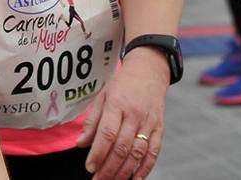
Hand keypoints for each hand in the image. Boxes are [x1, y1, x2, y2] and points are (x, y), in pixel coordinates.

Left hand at [77, 48, 168, 179]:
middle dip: (109, 168)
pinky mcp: (160, 130)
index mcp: (117, 104)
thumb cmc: (122, 85)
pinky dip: (145, 169)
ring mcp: (149, 123)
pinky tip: (135, 179)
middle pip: (122, 147)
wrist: (149, 72)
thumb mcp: (102, 96)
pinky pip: (153, 152)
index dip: (98, 153)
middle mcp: (134, 115)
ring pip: (138, 153)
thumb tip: (80, 144)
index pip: (107, 133)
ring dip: (124, 172)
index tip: (89, 167)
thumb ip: (92, 122)